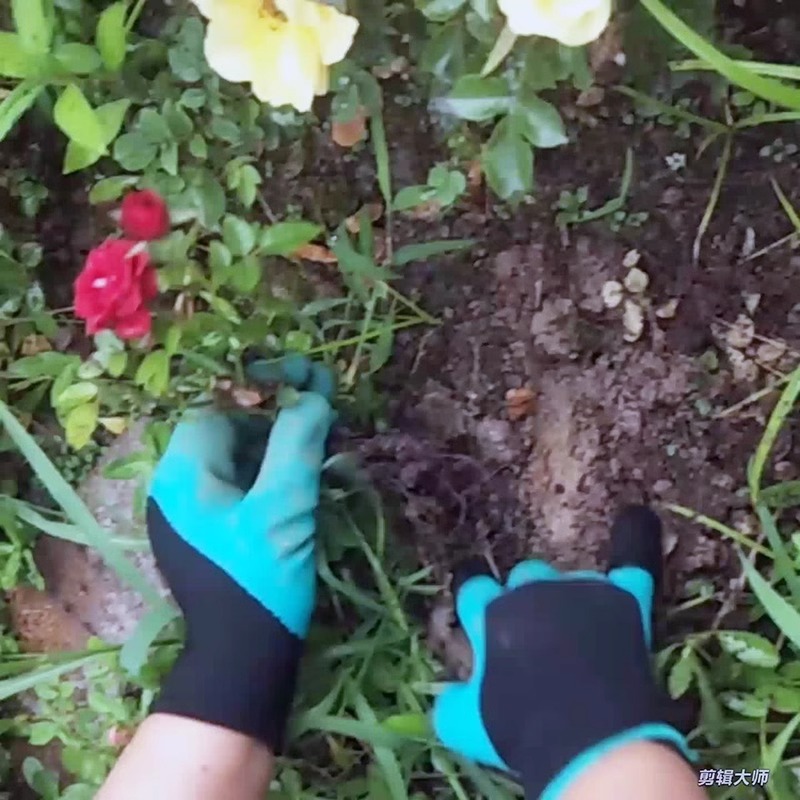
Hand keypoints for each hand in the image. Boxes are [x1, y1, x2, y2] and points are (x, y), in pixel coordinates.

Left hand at [146, 357, 334, 749]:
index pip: (218, 409)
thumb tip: (314, 392)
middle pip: (228, 431)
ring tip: (322, 440)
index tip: (305, 385)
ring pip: (237, 460)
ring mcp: (193, 514)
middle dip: (274, 418)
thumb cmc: (260, 581)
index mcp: (182, 474)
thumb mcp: (285, 508)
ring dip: (278, 446)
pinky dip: (272, 476)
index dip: (260, 392)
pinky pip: (241, 489)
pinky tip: (307, 477)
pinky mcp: (212, 533)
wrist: (244, 660)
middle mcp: (178, 488)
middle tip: (320, 410)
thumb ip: (298, 443)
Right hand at [432, 506, 691, 799]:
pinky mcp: (621, 600)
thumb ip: (454, 701)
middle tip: (537, 639)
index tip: (480, 602)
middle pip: (524, 575)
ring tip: (580, 635)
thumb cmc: (521, 731)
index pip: (473, 586)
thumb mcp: (468, 725)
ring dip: (569, 597)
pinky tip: (638, 520)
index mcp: (490, 612)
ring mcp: (577, 591)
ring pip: (568, 577)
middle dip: (527, 598)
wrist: (589, 743)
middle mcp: (530, 590)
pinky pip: (630, 565)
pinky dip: (635, 543)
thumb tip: (452, 695)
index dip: (476, 594)